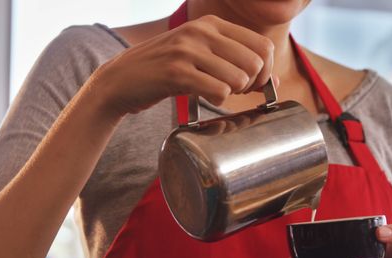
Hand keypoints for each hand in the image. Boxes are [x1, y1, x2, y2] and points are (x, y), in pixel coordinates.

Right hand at [89, 15, 274, 116]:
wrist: (120, 79)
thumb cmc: (163, 70)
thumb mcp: (196, 51)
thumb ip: (229, 57)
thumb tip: (271, 81)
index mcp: (210, 23)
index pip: (261, 45)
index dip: (265, 71)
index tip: (252, 84)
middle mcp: (201, 32)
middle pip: (255, 62)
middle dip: (251, 84)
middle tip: (234, 92)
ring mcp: (188, 51)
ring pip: (239, 78)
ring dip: (233, 94)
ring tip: (216, 93)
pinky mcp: (177, 73)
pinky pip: (219, 90)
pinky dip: (218, 100)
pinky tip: (205, 98)